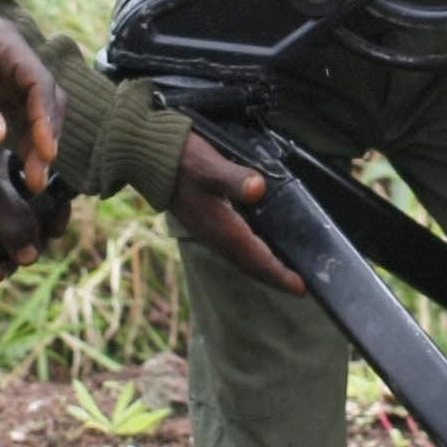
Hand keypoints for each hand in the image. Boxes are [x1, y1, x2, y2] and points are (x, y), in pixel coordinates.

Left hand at [0, 0, 60, 193]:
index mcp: (2, 39)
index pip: (39, 81)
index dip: (46, 120)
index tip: (46, 155)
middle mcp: (8, 52)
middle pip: (43, 97)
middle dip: (45, 136)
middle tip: (38, 178)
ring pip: (31, 108)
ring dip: (35, 141)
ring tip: (32, 181)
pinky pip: (13, 112)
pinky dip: (18, 137)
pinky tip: (16, 165)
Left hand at [0, 120, 59, 275]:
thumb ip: (13, 219)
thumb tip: (30, 256)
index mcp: (11, 169)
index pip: (48, 193)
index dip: (55, 214)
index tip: (54, 232)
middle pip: (30, 227)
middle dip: (28, 248)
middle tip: (18, 261)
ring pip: (5, 245)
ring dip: (5, 265)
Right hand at [172, 130, 302, 293]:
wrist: (145, 158)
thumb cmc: (181, 160)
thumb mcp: (210, 165)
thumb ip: (234, 178)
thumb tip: (258, 189)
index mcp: (223, 227)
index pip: (257, 258)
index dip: (279, 274)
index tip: (301, 289)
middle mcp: (215, 235)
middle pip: (250, 265)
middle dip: (273, 277)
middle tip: (297, 287)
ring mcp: (207, 230)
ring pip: (240, 257)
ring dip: (261, 267)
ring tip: (281, 272)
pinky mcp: (203, 221)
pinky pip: (232, 247)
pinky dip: (248, 253)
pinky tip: (255, 245)